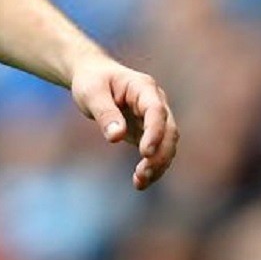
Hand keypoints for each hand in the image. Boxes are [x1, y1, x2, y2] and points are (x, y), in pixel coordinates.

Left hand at [70, 55, 179, 190]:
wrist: (93, 76)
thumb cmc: (92, 80)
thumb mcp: (91, 92)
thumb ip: (104, 113)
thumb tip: (116, 137)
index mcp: (144, 88)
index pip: (156, 111)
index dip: (154, 132)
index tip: (145, 152)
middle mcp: (156, 103)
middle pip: (169, 131)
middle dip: (160, 154)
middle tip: (142, 174)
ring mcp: (155, 118)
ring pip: (167, 145)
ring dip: (158, 165)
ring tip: (139, 182)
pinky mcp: (148, 132)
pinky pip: (157, 152)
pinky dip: (152, 167)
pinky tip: (139, 182)